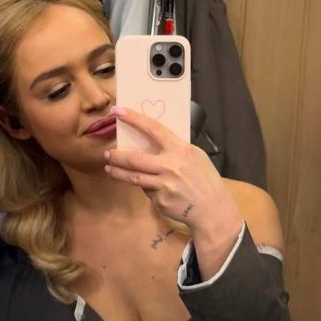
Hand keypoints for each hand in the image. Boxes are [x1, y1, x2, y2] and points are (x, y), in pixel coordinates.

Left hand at [105, 106, 242, 273]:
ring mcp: (164, 185)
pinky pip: (147, 191)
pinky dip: (146, 189)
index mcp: (181, 150)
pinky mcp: (160, 200)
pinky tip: (152, 189)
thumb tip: (152, 140)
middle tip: (107, 153)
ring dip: (118, 173)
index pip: (153, 129)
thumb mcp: (196, 156)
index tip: (117, 111)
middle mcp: (170, 166)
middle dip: (117, 156)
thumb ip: (175, 149)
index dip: (134, 119)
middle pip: (135, 159)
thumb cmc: (205, 180)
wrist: (213, 210)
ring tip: (110, 169)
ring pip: (134, 177)